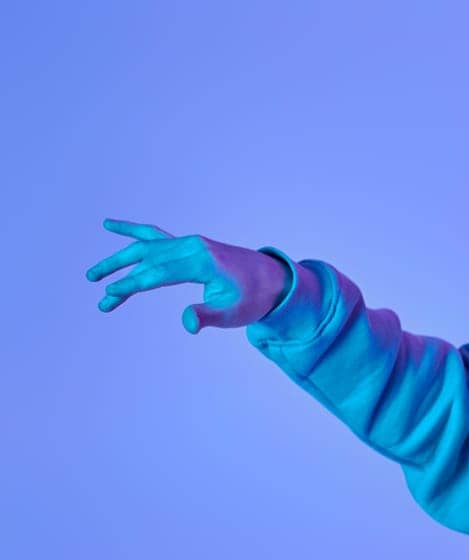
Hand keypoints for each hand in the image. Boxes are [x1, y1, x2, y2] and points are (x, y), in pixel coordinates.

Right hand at [85, 218, 291, 333]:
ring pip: (146, 248)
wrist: (273, 279)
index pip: (157, 273)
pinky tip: (109, 225)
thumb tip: (187, 323)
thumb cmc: (254, 298)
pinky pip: (155, 236)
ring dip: (119, 259)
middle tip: (96, 289)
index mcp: (202, 261)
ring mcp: (190, 243)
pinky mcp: (189, 246)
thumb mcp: (234, 313)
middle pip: (146, 259)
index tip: (109, 296)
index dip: (131, 285)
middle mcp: (192, 246)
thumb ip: (208, 316)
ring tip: (93, 274)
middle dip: (119, 274)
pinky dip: (133, 231)